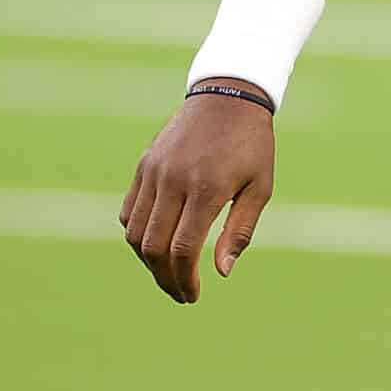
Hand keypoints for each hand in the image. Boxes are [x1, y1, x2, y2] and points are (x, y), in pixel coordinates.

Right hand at [120, 82, 277, 302]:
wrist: (229, 95)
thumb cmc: (252, 144)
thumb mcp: (260, 186)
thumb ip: (239, 231)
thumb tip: (221, 272)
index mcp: (207, 187)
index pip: (183, 248)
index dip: (184, 279)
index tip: (192, 295)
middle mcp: (174, 180)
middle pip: (153, 247)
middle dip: (164, 278)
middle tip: (180, 294)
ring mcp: (154, 172)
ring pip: (135, 232)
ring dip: (148, 260)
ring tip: (169, 272)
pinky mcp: (144, 165)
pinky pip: (130, 210)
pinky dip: (137, 234)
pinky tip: (155, 244)